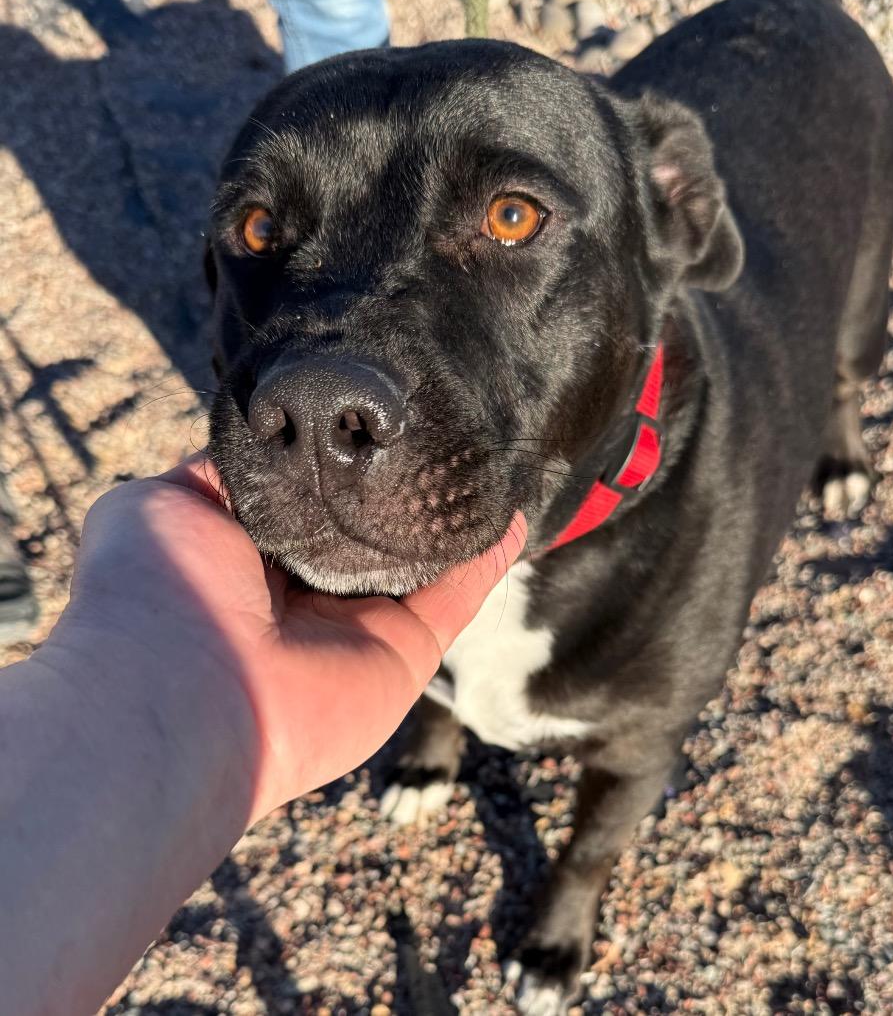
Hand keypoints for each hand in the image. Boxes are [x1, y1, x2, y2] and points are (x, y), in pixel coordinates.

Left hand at [51, 454, 524, 823]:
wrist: (181, 696)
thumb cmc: (159, 591)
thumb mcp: (167, 501)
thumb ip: (224, 472)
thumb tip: (265, 447)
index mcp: (253, 554)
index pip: (311, 499)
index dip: (341, 463)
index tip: (376, 419)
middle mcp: (309, 590)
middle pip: (373, 530)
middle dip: (404, 488)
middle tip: (447, 434)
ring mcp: (360, 624)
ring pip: (424, 561)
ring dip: (455, 518)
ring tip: (490, 467)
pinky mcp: (405, 651)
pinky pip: (458, 597)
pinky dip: (487, 558)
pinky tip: (511, 515)